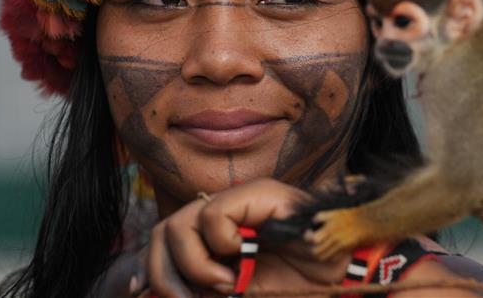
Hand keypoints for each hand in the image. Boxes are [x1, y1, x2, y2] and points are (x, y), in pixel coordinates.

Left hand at [138, 178, 349, 297]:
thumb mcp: (241, 295)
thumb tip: (147, 293)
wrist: (343, 275)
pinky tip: (242, 258)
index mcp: (217, 239)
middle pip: (164, 231)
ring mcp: (240, 202)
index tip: (140, 291)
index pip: (164, 240)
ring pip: (180, 223)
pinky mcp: (257, 194)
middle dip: (165, 273)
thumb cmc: (297, 286)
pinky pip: (213, 216)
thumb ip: (204, 291)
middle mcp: (224, 216)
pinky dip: (220, 245)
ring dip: (195, 266)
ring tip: (225, 284)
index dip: (148, 267)